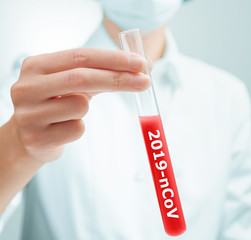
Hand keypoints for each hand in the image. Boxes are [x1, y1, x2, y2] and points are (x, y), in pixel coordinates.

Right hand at [10, 48, 149, 162]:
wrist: (28, 135)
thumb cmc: (56, 104)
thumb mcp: (71, 83)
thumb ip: (101, 73)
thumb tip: (144, 67)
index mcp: (36, 66)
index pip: (81, 56)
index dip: (114, 59)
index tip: (141, 64)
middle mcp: (27, 87)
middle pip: (82, 77)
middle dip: (118, 78)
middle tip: (145, 81)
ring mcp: (29, 114)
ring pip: (80, 106)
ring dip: (86, 109)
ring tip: (70, 113)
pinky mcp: (37, 138)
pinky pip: (77, 129)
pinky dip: (78, 128)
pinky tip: (64, 129)